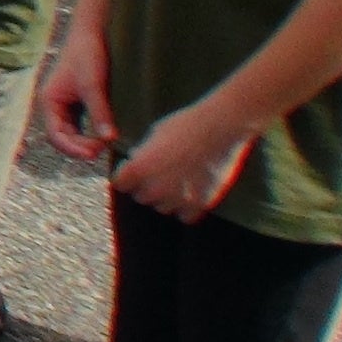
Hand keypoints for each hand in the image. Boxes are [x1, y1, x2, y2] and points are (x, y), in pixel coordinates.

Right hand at [41, 22, 116, 159]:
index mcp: (49, 102)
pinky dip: (90, 132)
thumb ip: (100, 113)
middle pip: (62, 136)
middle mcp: (53, 105)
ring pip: (72, 132)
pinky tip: (104, 135)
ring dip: (85, 141)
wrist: (91, 33)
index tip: (93, 154)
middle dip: (80, 146)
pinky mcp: (76, 101)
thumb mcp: (94, 86)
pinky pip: (80, 124)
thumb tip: (109, 139)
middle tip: (102, 151)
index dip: (73, 148)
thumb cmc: (87, 56)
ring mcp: (64, 104)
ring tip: (104, 145)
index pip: (56, 135)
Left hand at [111, 99, 254, 220]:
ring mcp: (179, 199)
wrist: (221, 128)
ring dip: (165, 197)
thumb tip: (137, 160)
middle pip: (141, 196)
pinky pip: (185, 216)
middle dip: (145, 185)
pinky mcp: (201, 204)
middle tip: (159, 172)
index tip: (131, 170)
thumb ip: (142, 154)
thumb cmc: (185, 125)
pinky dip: (186, 207)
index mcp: (140, 168)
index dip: (125, 175)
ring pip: (162, 207)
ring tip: (177, 179)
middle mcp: (156, 188)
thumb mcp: (154, 135)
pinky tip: (190, 192)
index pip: (120, 183)